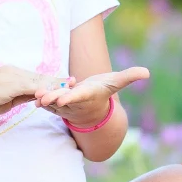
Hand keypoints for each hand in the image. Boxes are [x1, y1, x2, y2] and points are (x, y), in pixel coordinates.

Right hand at [0, 65, 65, 118]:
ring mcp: (12, 76)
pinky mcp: (10, 84)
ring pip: (38, 81)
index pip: (35, 78)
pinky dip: (44, 90)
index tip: (63, 82)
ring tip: (70, 86)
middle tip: (73, 81)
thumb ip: (19, 97)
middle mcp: (13, 71)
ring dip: (54, 84)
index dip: (50, 80)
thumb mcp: (5, 100)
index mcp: (12, 74)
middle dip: (57, 80)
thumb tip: (33, 98)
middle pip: (40, 77)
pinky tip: (54, 93)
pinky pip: (31, 87)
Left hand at [36, 66, 150, 127]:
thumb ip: (129, 76)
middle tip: (44, 96)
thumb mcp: (116, 82)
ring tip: (37, 94)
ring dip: (45, 99)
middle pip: (63, 100)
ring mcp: (65, 106)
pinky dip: (40, 98)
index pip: (80, 96)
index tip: (64, 98)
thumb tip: (147, 72)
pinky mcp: (56, 105)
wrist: (92, 109)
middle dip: (54, 98)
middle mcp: (75, 103)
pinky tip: (35, 92)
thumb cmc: (103, 91)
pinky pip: (47, 103)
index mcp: (88, 96)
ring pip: (53, 103)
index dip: (71, 97)